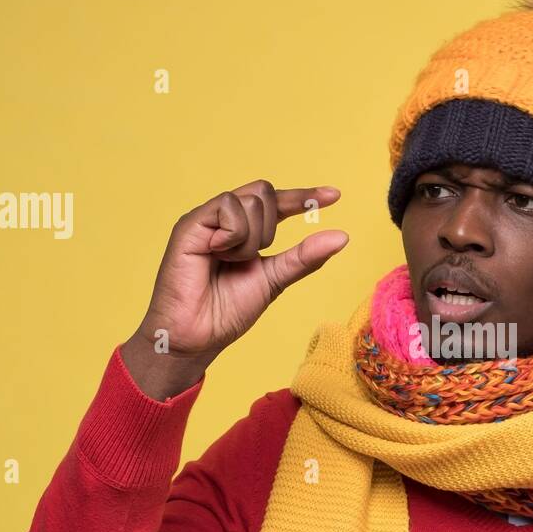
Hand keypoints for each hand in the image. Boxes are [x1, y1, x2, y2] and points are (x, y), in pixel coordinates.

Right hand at [122, 180, 347, 398]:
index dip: (304, 197)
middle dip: (269, 228)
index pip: (277, 203)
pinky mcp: (190, 225)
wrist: (198, 337)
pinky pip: (226, 208)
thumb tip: (342, 236)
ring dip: (251, 238)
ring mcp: (206, 220)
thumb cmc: (227, 311)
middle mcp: (224, 220)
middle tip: (249, 259)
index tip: (335, 195)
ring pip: (250, 201)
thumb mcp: (275, 280)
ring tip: (228, 261)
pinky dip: (233, 234)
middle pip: (265, 194)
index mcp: (244, 231)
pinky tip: (217, 252)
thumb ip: (304, 257)